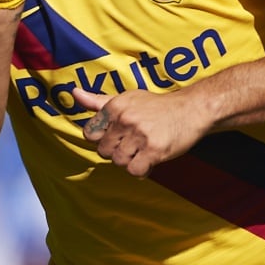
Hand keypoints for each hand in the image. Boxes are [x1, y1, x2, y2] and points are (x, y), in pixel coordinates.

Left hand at [72, 87, 209, 177]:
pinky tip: (151, 159)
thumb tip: (73, 93)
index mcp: (115, 107)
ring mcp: (139, 135)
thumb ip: (98, 101)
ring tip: (144, 149)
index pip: (90, 134)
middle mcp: (125, 119)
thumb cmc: (156, 106)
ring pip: (119, 162)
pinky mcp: (154, 150)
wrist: (191, 109)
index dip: (104, 138)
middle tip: (135, 142)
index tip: (119, 135)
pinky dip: (142, 169)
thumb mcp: (126, 99)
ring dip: (131, 160)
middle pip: (104, 151)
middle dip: (118, 151)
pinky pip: (135, 171)